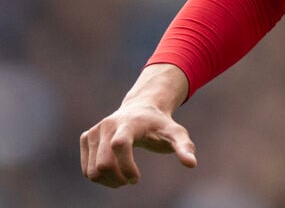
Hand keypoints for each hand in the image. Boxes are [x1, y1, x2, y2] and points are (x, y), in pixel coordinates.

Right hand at [80, 64, 195, 187]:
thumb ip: (184, 147)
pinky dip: (100, 177)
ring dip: (108, 181)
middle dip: (118, 179)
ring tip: (124, 177)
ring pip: (92, 171)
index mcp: (128, 123)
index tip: (137, 179)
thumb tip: (192, 164)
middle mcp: (108, 125)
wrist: (142, 109)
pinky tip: (115, 172)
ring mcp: (94, 131)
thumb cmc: (160, 125)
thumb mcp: (176, 134)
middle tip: (132, 180)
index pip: (119, 146)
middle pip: (103, 163)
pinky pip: (86, 169)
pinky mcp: (87, 137)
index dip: (126, 167)